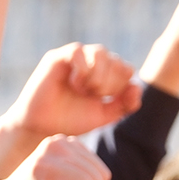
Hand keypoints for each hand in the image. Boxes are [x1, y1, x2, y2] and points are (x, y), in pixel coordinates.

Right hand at [0, 43, 141, 177]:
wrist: (42, 128)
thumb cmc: (70, 120)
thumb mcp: (103, 115)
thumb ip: (123, 104)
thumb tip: (136, 87)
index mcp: (104, 76)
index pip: (126, 69)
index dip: (123, 84)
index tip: (111, 100)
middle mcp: (91, 64)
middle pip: (115, 60)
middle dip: (111, 81)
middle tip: (96, 96)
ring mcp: (75, 59)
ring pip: (100, 52)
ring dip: (99, 74)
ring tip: (87, 90)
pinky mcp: (58, 58)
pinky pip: (79, 51)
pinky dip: (83, 69)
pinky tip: (74, 84)